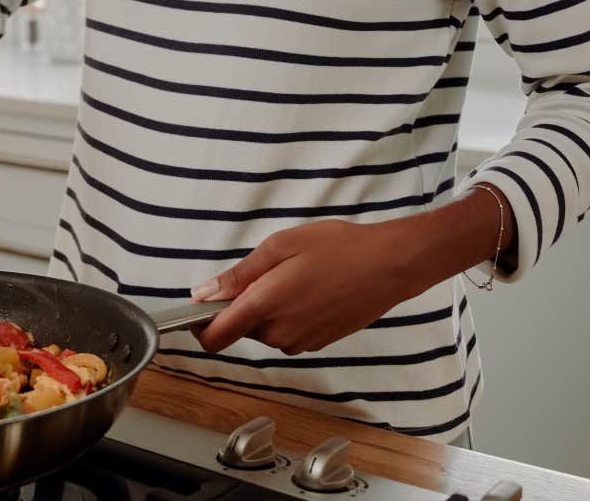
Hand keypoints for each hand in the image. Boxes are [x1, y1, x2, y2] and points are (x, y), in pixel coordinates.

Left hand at [192, 206, 494, 354]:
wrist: (389, 265)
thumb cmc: (339, 249)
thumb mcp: (280, 246)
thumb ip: (238, 274)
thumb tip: (204, 293)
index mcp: (264, 307)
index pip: (215, 337)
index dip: (200, 325)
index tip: (202, 306)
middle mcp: (280, 333)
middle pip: (242, 328)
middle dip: (246, 304)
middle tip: (271, 270)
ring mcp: (302, 342)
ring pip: (267, 330)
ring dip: (271, 308)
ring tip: (298, 275)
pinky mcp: (320, 343)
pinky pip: (290, 332)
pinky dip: (292, 314)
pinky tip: (313, 289)